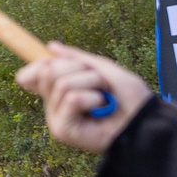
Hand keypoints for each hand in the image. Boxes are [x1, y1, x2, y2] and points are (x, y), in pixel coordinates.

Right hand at [15, 43, 150, 154]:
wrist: (143, 119)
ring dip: (92, 83)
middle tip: (99, 82)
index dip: (41, 64)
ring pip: (62, 84)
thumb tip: (50, 46)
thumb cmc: (128, 98)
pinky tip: (101, 107)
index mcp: (60, 90)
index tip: (55, 60)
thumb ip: (75, 59)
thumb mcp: (102, 69)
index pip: (33, 74)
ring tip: (104, 96)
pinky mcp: (63, 130)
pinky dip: (92, 97)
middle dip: (79, 68)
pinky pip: (72, 98)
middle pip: (47, 71)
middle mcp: (54, 104)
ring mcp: (57, 118)